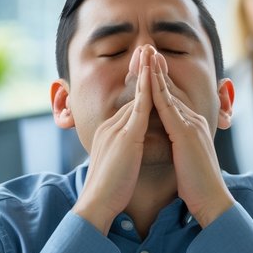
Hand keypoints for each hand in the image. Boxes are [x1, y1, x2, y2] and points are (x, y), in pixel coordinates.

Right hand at [72, 45, 154, 233]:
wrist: (97, 204)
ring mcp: (117, 130)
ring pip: (136, 97)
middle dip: (140, 72)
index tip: (146, 71)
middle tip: (147, 49)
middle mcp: (111, 127)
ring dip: (144, 74)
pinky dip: (149, 91)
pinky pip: (141, 108)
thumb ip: (123, 154)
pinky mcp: (127, 137)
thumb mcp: (117, 167)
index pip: (129, 106)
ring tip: (150, 52)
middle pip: (132, 95)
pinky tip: (155, 76)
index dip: (139, 87)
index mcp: (109, 134)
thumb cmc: (109, 193)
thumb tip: (131, 152)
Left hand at [148, 48, 232, 226]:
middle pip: (172, 90)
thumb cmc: (196, 186)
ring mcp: (191, 125)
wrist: (211, 200)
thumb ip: (178, 146)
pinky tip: (148, 79)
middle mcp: (194, 121)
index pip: (173, 99)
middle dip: (159, 69)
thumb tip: (171, 143)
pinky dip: (157, 91)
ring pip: (170, 93)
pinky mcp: (185, 134)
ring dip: (157, 73)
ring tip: (147, 54)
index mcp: (192, 127)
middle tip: (147, 49)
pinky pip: (168, 108)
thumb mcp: (185, 159)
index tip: (150, 66)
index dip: (161, 81)